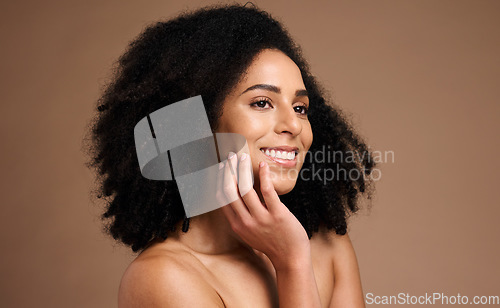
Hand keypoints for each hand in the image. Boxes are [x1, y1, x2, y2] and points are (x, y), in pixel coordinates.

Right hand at [217, 152, 310, 270]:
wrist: (290, 258)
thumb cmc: (271, 243)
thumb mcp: (249, 233)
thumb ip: (241, 217)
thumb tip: (237, 195)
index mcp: (237, 225)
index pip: (222, 199)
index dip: (219, 180)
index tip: (222, 168)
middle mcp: (246, 222)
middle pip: (230, 191)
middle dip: (228, 171)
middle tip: (230, 157)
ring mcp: (261, 219)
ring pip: (245, 189)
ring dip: (242, 169)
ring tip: (242, 158)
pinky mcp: (277, 215)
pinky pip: (267, 191)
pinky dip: (264, 175)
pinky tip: (263, 166)